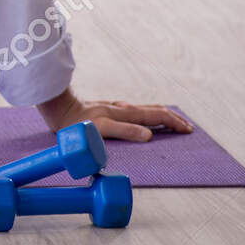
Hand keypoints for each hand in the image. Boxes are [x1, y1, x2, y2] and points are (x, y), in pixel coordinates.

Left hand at [35, 88, 192, 141]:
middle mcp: (122, 109)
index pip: (157, 116)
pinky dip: (144, 116)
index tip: (188, 130)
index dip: (174, 123)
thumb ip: (125, 130)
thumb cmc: (77, 123)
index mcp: (125, 113)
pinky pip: (131, 113)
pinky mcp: (105, 111)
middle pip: (154, 111)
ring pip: (143, 110)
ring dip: (160, 116)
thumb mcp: (101, 128)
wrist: (57, 109)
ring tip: (170, 122)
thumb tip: (150, 135)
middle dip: (172, 119)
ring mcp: (114, 109)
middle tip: (187, 128)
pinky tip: (140, 119)